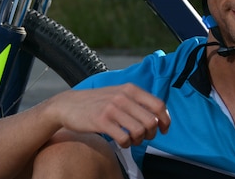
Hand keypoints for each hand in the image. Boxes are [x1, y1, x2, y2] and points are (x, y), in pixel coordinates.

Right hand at [47, 83, 170, 147]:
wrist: (69, 104)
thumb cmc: (97, 102)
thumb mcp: (118, 93)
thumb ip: (137, 101)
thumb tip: (159, 116)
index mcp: (131, 89)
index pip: (159, 105)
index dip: (165, 120)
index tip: (163, 129)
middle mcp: (123, 96)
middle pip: (151, 121)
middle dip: (151, 134)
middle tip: (143, 137)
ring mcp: (112, 108)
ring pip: (139, 131)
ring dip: (138, 141)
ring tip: (131, 140)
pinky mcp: (102, 121)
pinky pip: (124, 138)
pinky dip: (126, 144)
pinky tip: (121, 142)